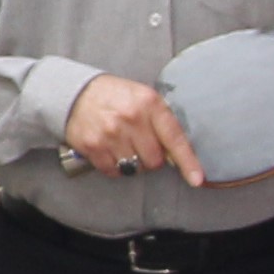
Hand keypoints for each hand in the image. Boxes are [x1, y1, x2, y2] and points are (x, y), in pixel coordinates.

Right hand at [62, 74, 206, 185]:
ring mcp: (111, 134)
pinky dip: (115, 166)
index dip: (188, 161)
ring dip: (132, 163)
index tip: (197, 179)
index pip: (174, 138)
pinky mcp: (94, 146)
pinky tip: (111, 150)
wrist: (76, 93)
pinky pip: (114, 171)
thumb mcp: (143, 97)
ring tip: (123, 145)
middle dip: (151, 158)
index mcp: (149, 103)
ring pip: (134, 168)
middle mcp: (131, 119)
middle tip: (140, 144)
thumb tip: (176, 155)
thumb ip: (162, 122)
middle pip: (154, 160)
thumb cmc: (115, 97)